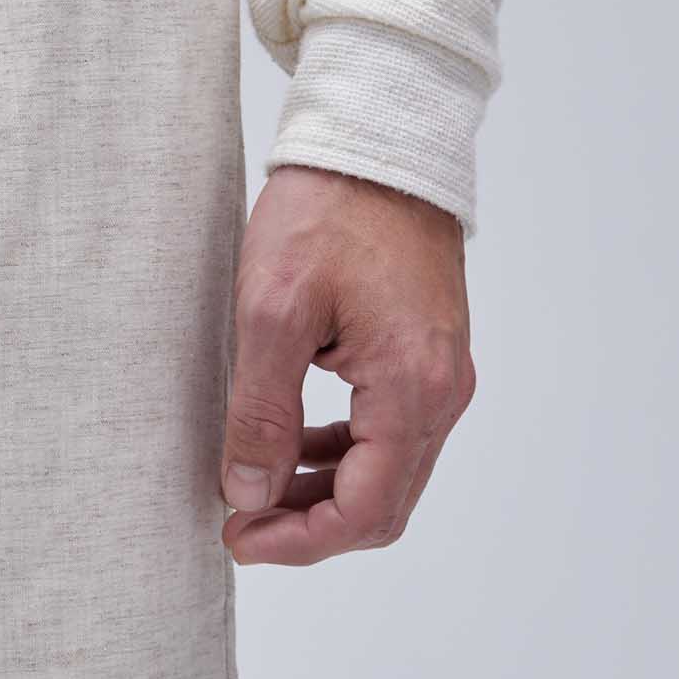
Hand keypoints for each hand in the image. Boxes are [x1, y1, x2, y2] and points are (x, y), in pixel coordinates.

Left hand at [220, 165, 475, 564]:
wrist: (378, 138)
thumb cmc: (327, 211)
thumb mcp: (271, 314)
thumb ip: (261, 413)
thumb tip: (250, 493)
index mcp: (412, 389)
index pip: (365, 511)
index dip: (298, 540)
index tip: (236, 536)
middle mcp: (443, 392)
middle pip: (383, 504)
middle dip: (310, 526)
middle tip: (239, 524)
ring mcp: (442, 373)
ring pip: (388, 471)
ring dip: (323, 491)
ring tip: (254, 488)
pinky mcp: (427, 353)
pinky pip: (392, 431)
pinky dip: (342, 452)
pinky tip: (291, 441)